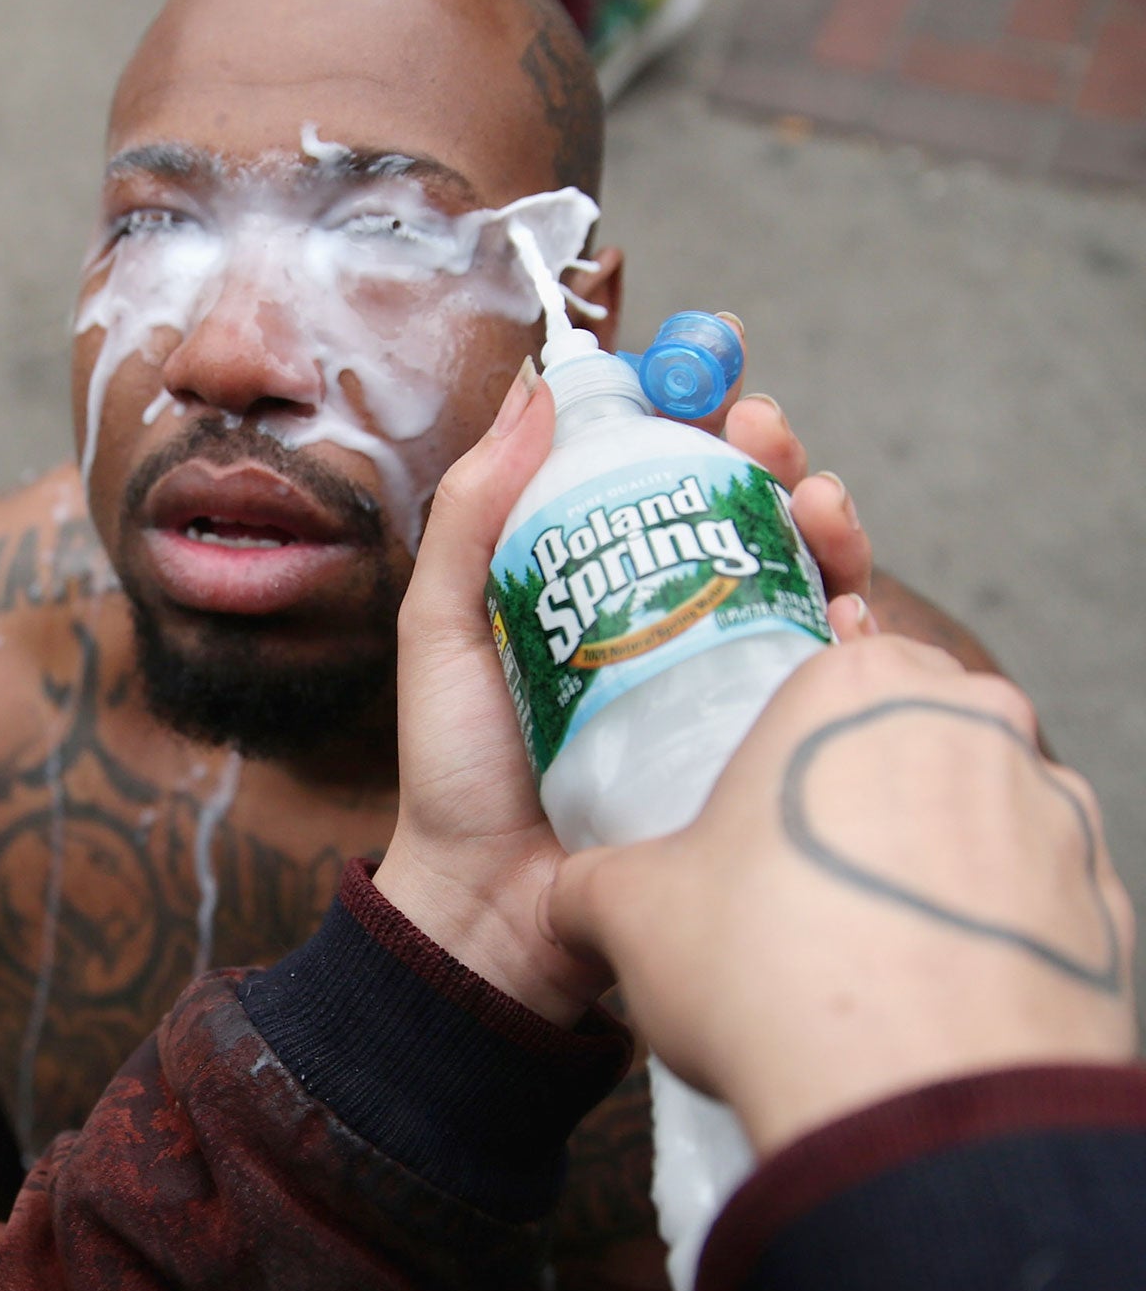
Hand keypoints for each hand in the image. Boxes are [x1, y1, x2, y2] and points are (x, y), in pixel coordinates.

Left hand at [376, 323, 875, 1024]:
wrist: (489, 910)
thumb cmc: (455, 768)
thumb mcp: (443, 624)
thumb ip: (471, 513)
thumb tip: (530, 389)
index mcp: (592, 575)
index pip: (658, 474)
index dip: (694, 418)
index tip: (709, 380)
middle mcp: (666, 615)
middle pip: (742, 512)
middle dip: (772, 457)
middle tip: (767, 438)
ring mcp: (719, 678)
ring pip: (800, 576)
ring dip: (826, 525)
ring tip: (819, 509)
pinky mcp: (756, 742)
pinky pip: (824, 675)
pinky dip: (849, 632)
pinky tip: (844, 616)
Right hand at [544, 635, 1136, 1155]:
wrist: (915, 1110)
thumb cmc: (772, 976)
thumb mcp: (627, 912)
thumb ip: (592, 881)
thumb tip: (568, 898)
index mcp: (858, 687)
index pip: (829, 658)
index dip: (783, 728)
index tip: (753, 789)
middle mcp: (976, 724)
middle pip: (912, 728)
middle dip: (862, 785)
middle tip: (794, 867)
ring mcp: (1057, 814)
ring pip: (981, 810)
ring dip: (929, 857)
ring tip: (859, 944)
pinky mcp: (1107, 906)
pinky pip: (1032, 898)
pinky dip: (985, 930)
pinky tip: (924, 989)